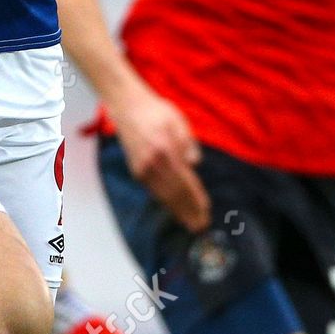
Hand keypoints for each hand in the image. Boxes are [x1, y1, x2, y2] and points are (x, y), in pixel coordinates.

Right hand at [111, 87, 210, 231]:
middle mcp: (153, 163)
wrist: (128, 107)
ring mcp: (142, 168)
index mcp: (166, 150)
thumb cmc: (157, 111)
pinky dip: (166, 202)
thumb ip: (188, 143)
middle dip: (189, 211)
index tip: (206, 211)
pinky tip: (174, 209)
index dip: (196, 199)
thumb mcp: (179, 121)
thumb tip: (195, 165)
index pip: (185, 181)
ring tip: (190, 223)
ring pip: (163, 196)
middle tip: (201, 226)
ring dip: (178, 211)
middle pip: (175, 193)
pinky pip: (154, 191)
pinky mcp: (136, 170)